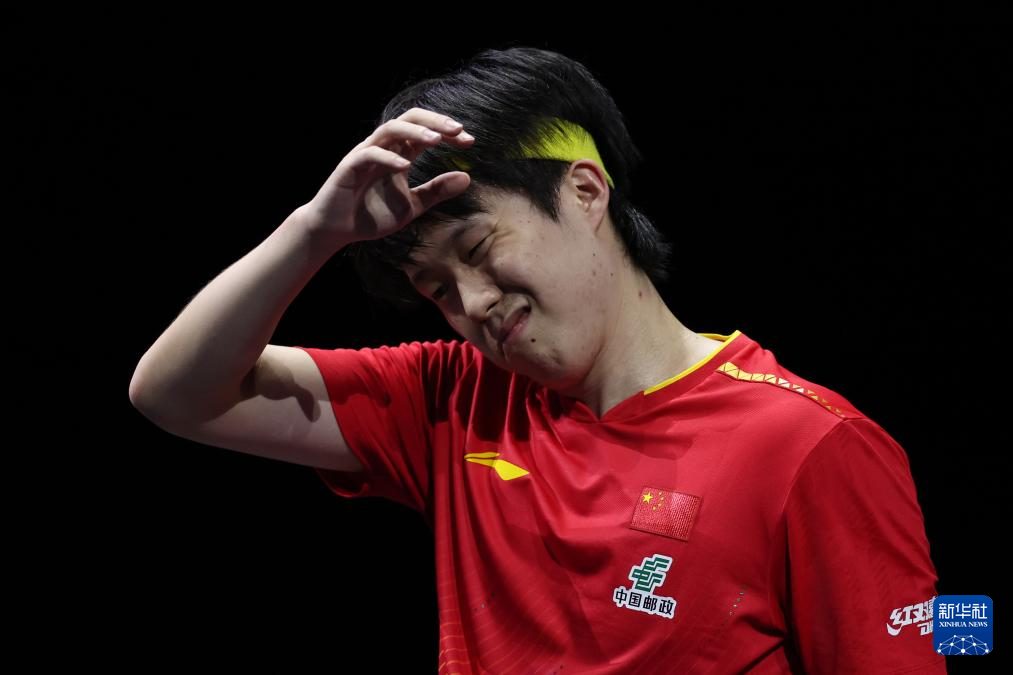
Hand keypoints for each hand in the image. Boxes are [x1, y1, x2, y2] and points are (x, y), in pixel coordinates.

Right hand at [298, 107, 473, 250]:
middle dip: (434, 121)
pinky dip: (388, 158)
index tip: (469, 140)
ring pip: (390, 129)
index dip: (448, 132)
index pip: (426, 131)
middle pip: (410, 119)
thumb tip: (467, 177)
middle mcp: (383, 147)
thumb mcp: (412, 205)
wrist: (337, 230)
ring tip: (436, 140)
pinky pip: (369, 154)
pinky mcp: (350, 166)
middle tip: (458, 129)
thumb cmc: (372, 216)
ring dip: (414, 132)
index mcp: (399, 153)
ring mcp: (365, 154)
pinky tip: (405, 166)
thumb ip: (436, 191)